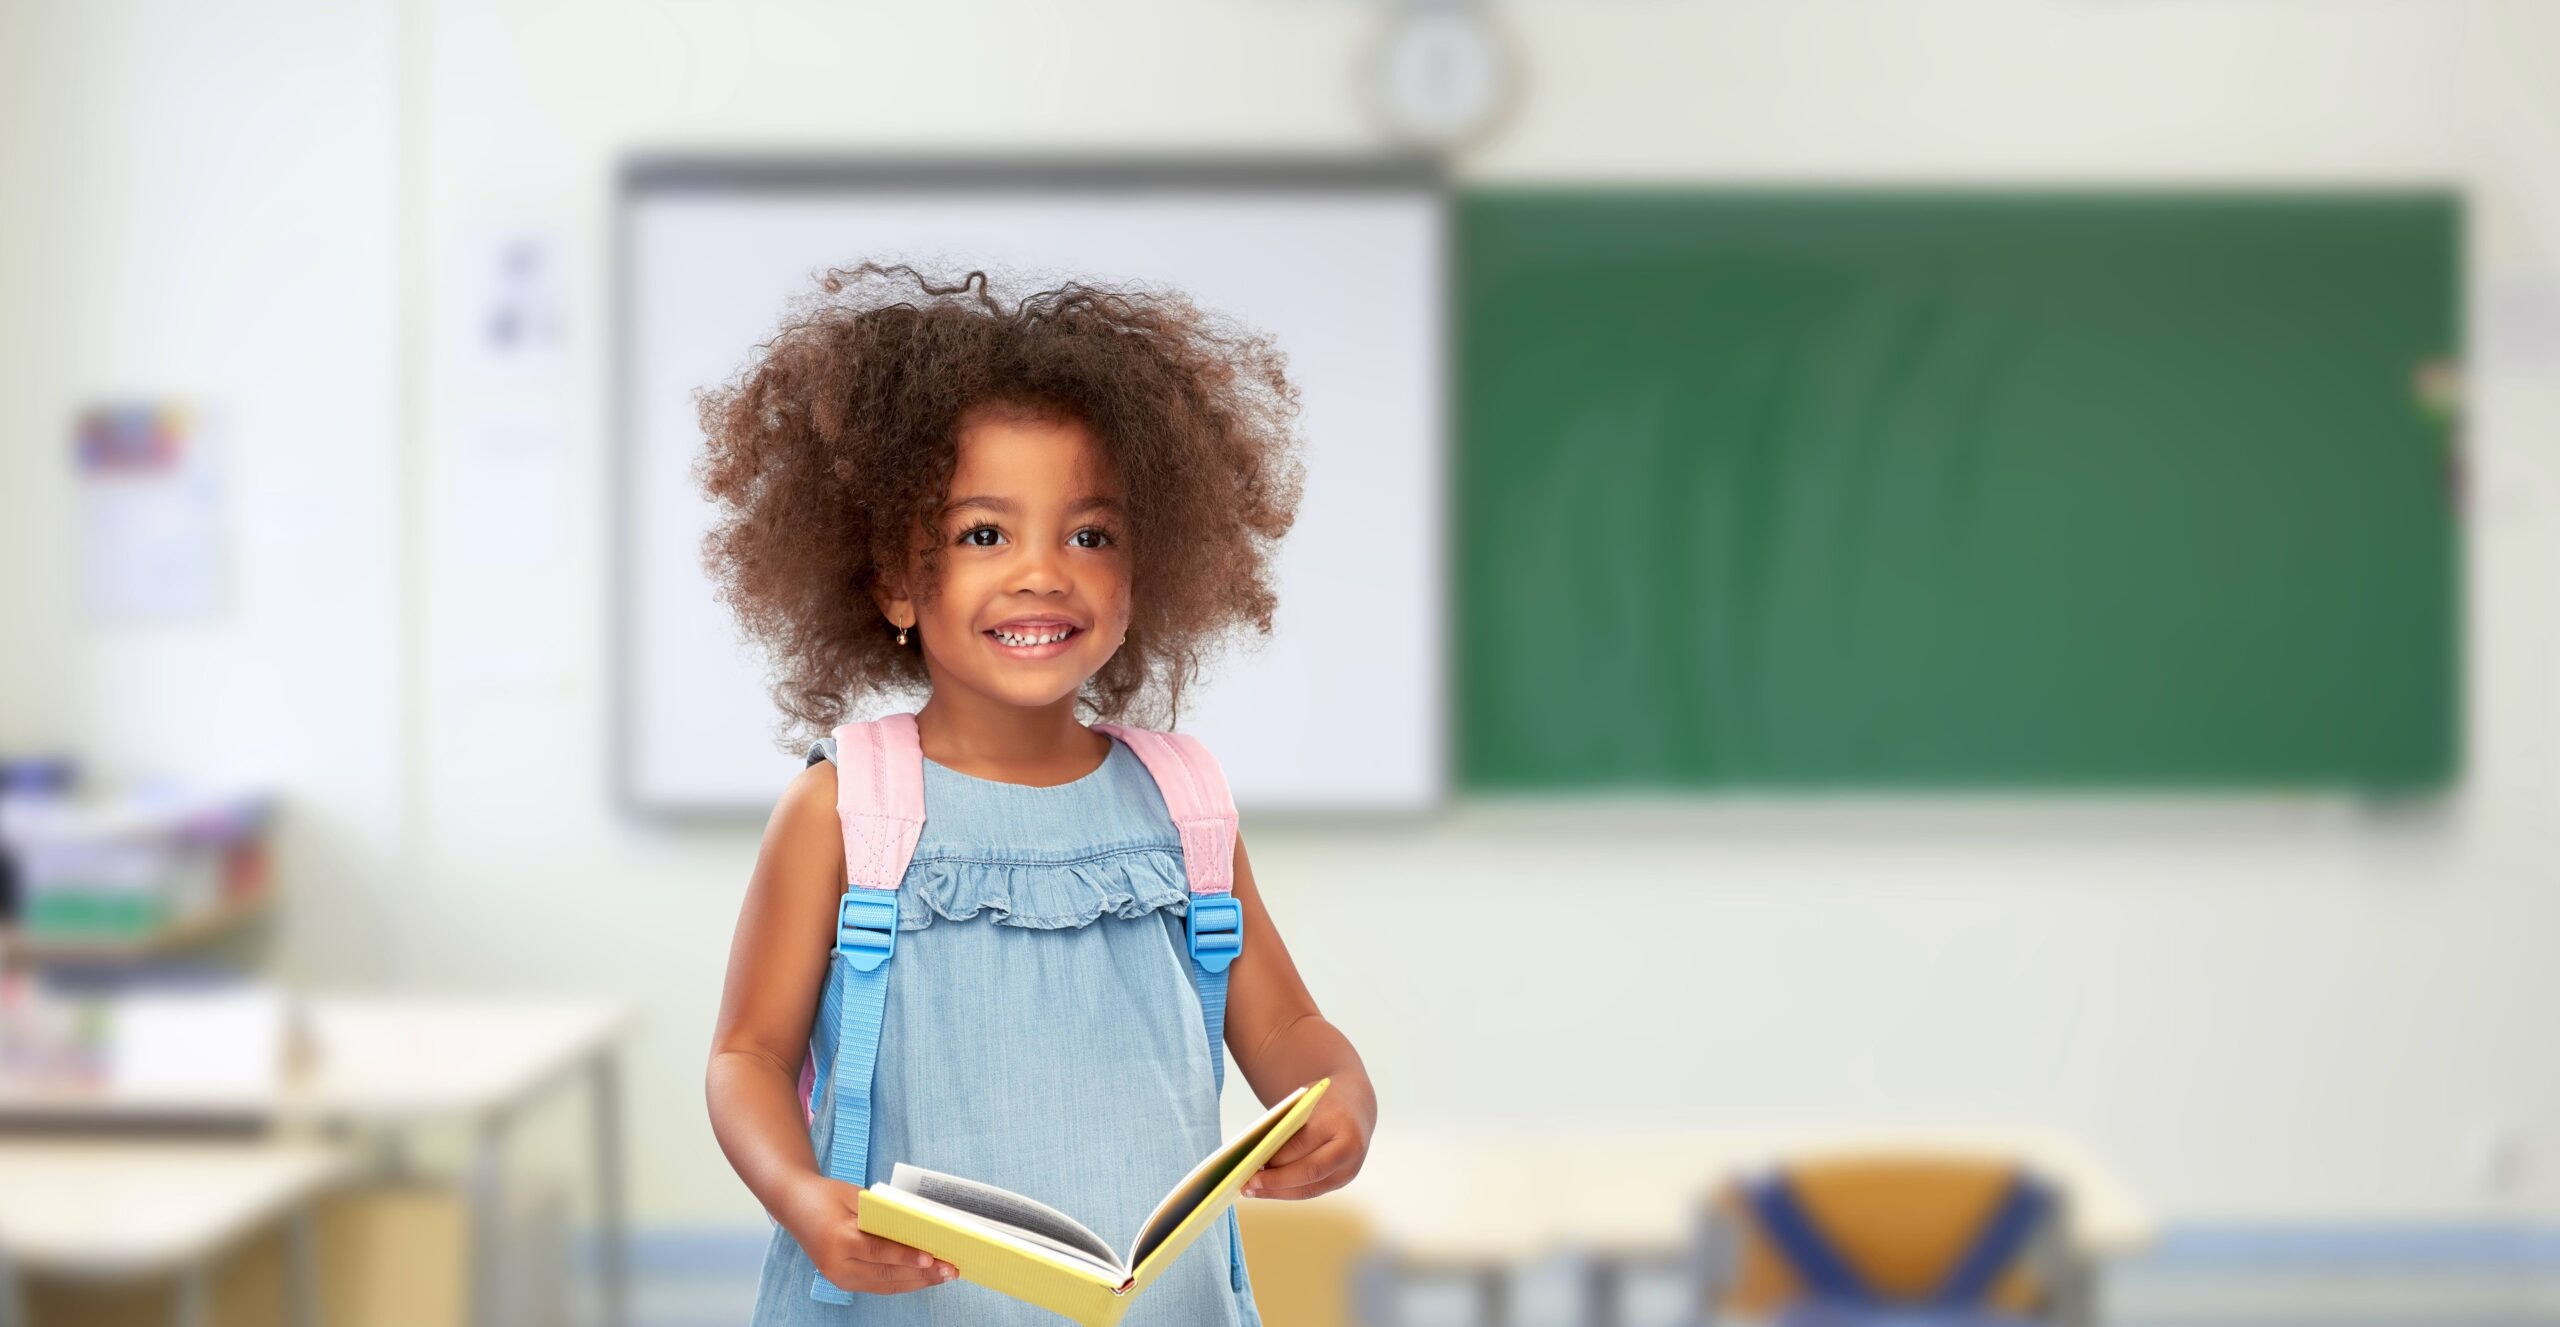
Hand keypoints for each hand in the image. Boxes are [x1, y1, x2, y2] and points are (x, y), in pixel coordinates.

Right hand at [780, 1174, 957, 1294]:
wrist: (794, 1205)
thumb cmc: (827, 1195)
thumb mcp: (855, 1196)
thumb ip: (884, 1214)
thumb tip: (920, 1228)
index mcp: (838, 1239)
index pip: (878, 1252)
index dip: (906, 1257)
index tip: (932, 1258)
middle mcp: (836, 1264)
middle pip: (885, 1274)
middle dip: (922, 1274)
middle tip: (950, 1269)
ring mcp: (838, 1277)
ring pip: (884, 1285)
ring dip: (917, 1282)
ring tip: (944, 1276)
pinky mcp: (842, 1281)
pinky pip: (877, 1285)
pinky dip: (903, 1282)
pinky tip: (923, 1277)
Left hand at [1242, 1084, 1370, 1200]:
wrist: (1355, 1105)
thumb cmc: (1322, 1102)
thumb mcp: (1304, 1102)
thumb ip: (1286, 1126)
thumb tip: (1257, 1158)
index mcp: (1338, 1121)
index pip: (1302, 1144)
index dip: (1276, 1158)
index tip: (1250, 1164)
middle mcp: (1350, 1148)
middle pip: (1309, 1171)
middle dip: (1276, 1181)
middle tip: (1248, 1184)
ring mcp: (1350, 1168)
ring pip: (1310, 1188)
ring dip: (1278, 1192)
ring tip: (1252, 1191)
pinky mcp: (1344, 1180)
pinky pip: (1312, 1190)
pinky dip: (1288, 1191)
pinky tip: (1268, 1190)